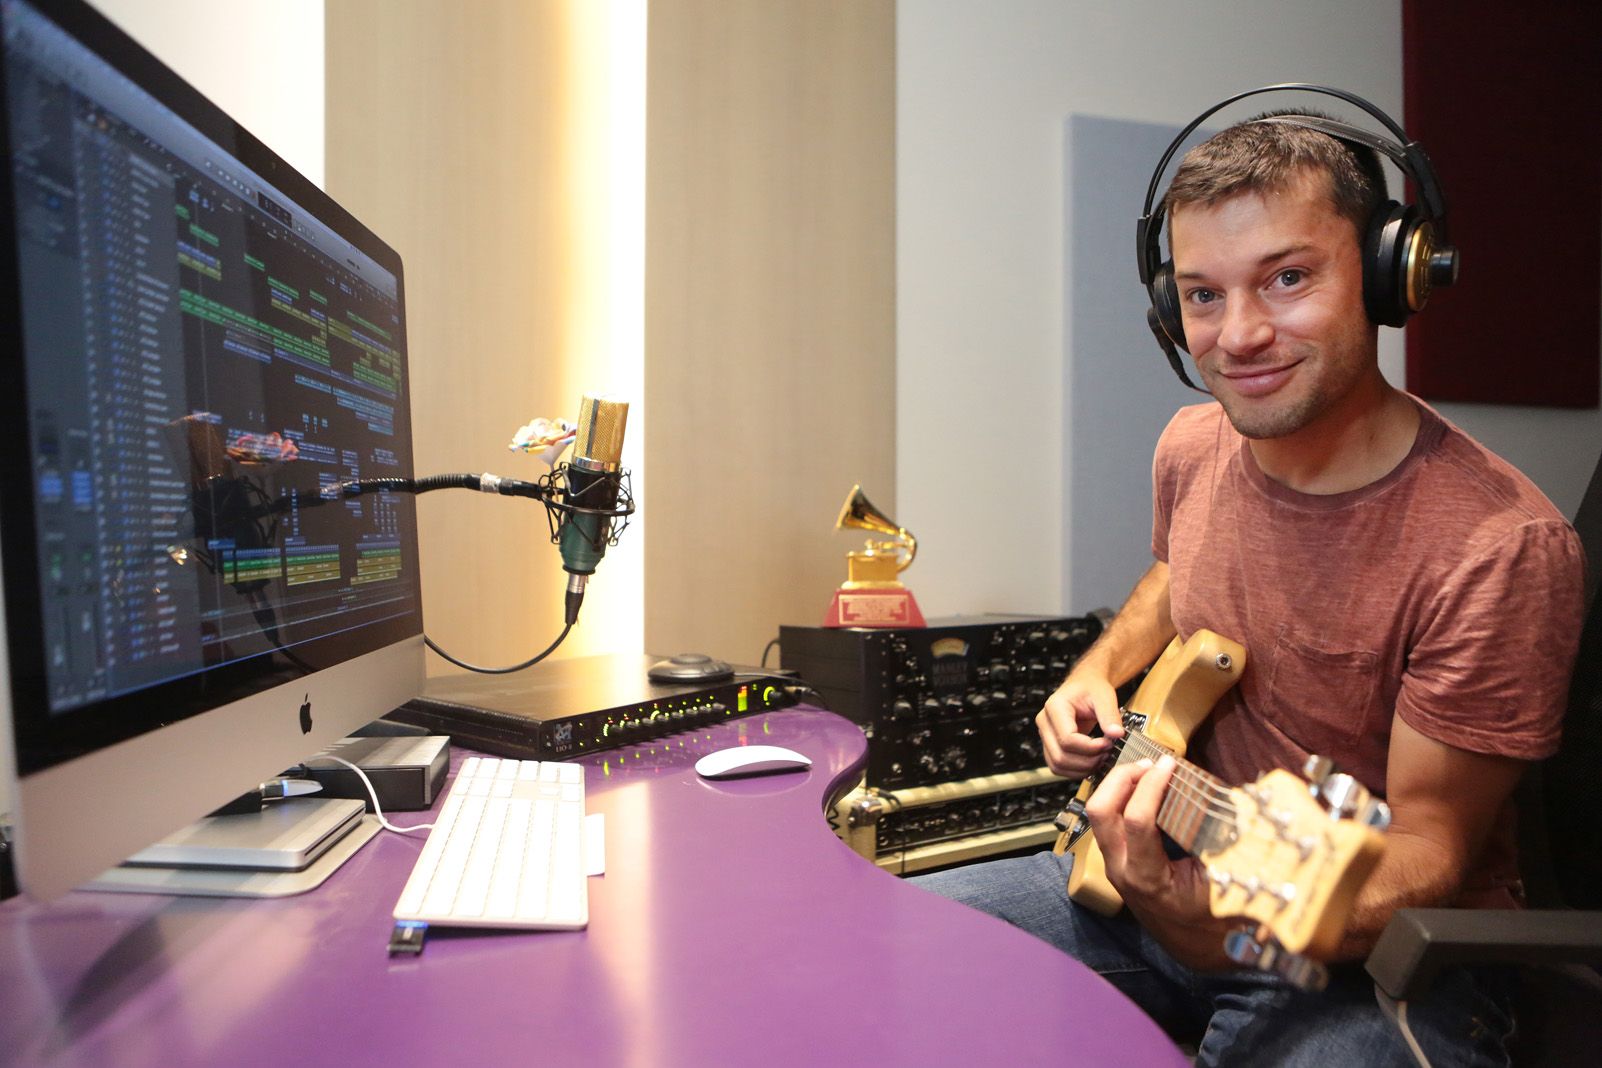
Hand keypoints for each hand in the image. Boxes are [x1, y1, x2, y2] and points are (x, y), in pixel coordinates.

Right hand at [1036, 670, 1123, 777]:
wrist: (1085, 685)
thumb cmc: (1091, 687)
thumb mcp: (1104, 695)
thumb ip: (1110, 715)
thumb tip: (1116, 734)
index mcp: (1054, 708)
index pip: (1067, 739)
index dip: (1090, 747)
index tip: (1108, 743)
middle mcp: (1045, 723)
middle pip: (1060, 756)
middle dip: (1087, 760)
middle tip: (1107, 753)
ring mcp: (1046, 735)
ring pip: (1058, 765)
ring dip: (1082, 768)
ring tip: (1100, 758)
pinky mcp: (1051, 745)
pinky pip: (1058, 767)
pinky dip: (1076, 770)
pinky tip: (1092, 762)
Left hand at [1084, 754, 1224, 968]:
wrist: (1195, 946)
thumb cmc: (1214, 917)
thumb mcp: (1223, 881)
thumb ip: (1222, 844)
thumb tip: (1236, 800)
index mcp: (1147, 879)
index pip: (1137, 821)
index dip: (1152, 786)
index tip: (1170, 764)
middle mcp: (1121, 870)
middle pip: (1100, 811)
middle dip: (1122, 778)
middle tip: (1152, 764)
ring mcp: (1114, 865)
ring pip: (1099, 813)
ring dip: (1119, 785)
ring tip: (1149, 770)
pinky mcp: (1116, 859)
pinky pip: (1108, 820)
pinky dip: (1122, 797)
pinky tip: (1145, 787)